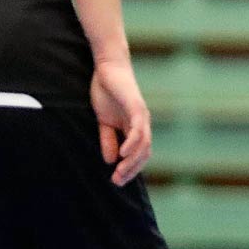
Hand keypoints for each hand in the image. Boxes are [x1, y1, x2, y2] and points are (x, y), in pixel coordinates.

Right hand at [91, 58, 152, 184]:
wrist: (108, 67)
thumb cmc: (107, 91)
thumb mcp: (103, 121)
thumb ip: (107, 139)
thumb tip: (110, 160)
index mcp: (135, 128)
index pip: (139, 154)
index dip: (130, 169)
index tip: (117, 181)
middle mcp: (142, 124)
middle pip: (144, 153)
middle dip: (132, 170)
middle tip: (117, 181)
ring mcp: (141, 115)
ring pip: (143, 144)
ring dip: (132, 161)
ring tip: (119, 172)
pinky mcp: (136, 107)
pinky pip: (138, 129)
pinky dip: (132, 143)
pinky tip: (122, 154)